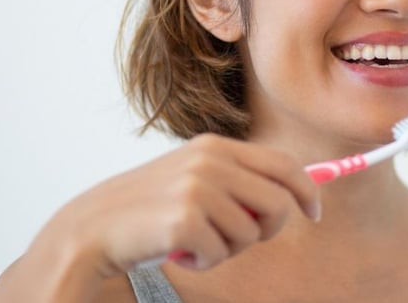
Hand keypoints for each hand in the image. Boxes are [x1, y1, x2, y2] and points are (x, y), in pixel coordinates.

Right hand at [43, 134, 320, 277]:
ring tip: (195, 241)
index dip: (307, 189)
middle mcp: (210, 161)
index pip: (284, 163)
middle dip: (270, 229)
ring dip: (227, 249)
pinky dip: (204, 262)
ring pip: (251, 234)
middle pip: (279, 201)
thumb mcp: (196, 179)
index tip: (314, 212)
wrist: (93, 228)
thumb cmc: (150, 210)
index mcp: (215, 146)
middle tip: (239, 240)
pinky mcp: (184, 219)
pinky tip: (178, 253)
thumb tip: (294, 196)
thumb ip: (239, 181)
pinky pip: (222, 253)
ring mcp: (197, 188)